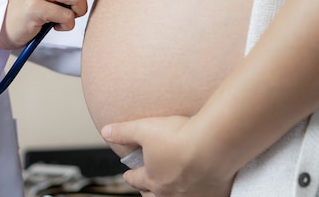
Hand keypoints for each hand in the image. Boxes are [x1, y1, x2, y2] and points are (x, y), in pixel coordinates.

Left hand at [101, 116, 234, 196]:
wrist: (214, 143)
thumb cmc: (178, 135)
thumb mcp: (143, 128)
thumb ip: (122, 132)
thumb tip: (105, 131)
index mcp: (153, 178)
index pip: (136, 179)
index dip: (130, 176)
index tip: (128, 174)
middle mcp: (170, 192)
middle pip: (152, 196)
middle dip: (146, 191)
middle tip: (144, 187)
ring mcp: (192, 196)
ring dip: (167, 196)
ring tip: (166, 191)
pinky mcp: (214, 194)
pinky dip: (196, 194)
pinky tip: (197, 190)